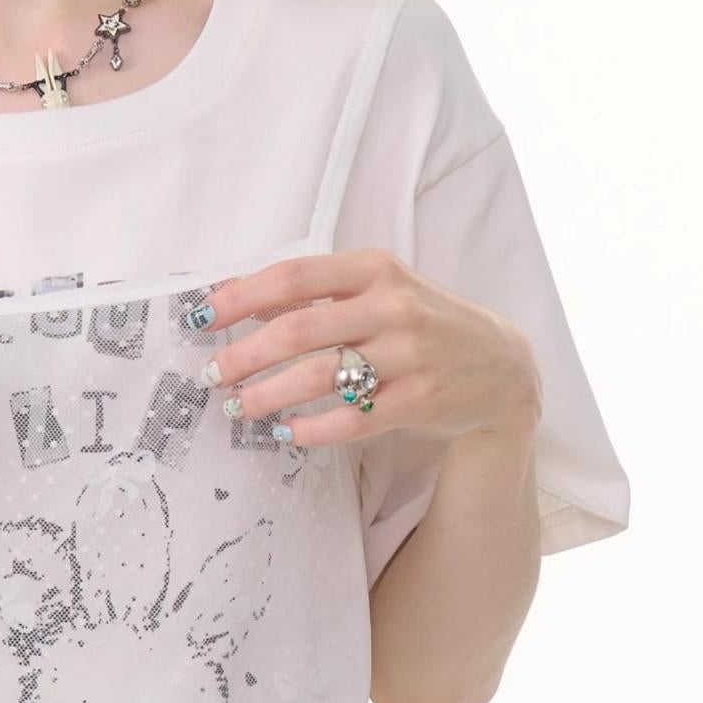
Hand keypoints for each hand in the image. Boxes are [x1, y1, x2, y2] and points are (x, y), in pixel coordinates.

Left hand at [185, 248, 541, 450]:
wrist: (501, 368)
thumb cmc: (424, 324)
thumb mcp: (380, 291)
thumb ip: (319, 294)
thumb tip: (241, 298)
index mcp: (376, 269)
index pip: (294, 276)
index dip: (241, 296)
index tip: (201, 315)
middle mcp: (393, 307)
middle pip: (298, 331)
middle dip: (245, 355)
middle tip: (214, 374)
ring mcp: (409, 355)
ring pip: (319, 378)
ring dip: (268, 396)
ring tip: (239, 407)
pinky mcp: (420, 400)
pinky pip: (351, 419)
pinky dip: (311, 429)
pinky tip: (286, 434)